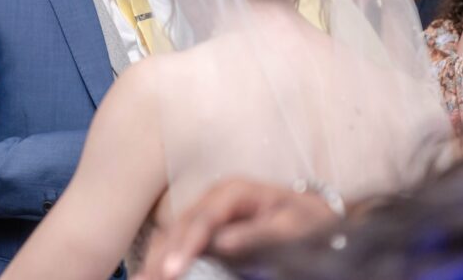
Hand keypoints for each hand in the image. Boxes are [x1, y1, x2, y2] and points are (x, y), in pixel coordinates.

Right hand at [135, 179, 337, 279]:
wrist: (311, 216)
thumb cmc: (304, 222)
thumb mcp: (291, 227)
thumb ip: (258, 235)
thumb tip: (223, 244)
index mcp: (233, 191)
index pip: (203, 219)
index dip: (185, 246)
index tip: (172, 272)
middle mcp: (213, 198)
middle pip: (179, 226)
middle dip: (162, 255)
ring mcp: (204, 210)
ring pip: (171, 232)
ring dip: (156, 258)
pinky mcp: (202, 227)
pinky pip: (175, 240)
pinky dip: (163, 258)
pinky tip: (152, 273)